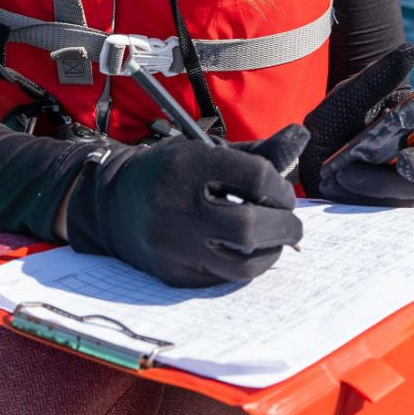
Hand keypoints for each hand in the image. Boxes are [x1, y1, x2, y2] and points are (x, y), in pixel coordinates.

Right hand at [64, 126, 308, 287]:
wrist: (112, 203)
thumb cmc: (169, 173)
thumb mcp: (204, 152)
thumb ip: (255, 152)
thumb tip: (301, 136)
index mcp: (188, 166)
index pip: (255, 178)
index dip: (280, 189)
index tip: (282, 194)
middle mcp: (177, 207)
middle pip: (250, 227)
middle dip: (285, 227)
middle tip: (292, 225)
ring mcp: (173, 246)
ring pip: (242, 265)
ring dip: (270, 253)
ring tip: (273, 241)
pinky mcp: (173, 275)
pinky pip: (223, 278)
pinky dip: (242, 265)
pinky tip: (243, 251)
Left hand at [298, 44, 413, 206]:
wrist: (302, 157)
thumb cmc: (335, 121)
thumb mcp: (350, 96)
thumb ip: (380, 76)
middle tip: (405, 161)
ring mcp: (412, 178)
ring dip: (384, 179)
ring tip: (347, 172)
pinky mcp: (394, 201)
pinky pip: (392, 202)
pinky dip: (367, 191)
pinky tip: (341, 180)